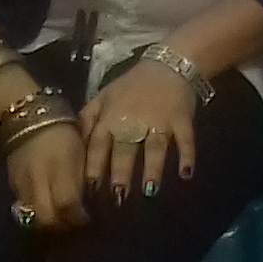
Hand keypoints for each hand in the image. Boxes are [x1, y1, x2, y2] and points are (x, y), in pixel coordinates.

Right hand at [5, 111, 89, 230]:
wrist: (28, 119)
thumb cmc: (63, 133)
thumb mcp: (81, 152)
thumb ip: (84, 179)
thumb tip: (91, 204)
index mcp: (59, 168)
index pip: (67, 204)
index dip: (79, 217)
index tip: (89, 219)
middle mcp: (38, 180)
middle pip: (48, 219)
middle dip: (63, 227)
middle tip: (75, 223)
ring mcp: (22, 185)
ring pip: (34, 218)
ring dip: (50, 223)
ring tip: (62, 219)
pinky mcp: (13, 187)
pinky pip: (25, 209)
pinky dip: (38, 213)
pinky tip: (48, 208)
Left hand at [79, 58, 199, 201]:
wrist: (168, 64)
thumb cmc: (132, 85)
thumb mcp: (103, 96)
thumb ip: (88, 118)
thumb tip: (75, 144)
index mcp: (111, 116)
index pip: (99, 144)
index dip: (95, 165)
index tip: (91, 189)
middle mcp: (133, 120)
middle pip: (126, 150)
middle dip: (122, 174)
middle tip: (119, 197)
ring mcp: (159, 120)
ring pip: (154, 147)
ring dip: (152, 169)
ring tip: (149, 192)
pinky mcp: (181, 119)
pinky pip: (185, 139)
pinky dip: (186, 155)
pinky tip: (185, 174)